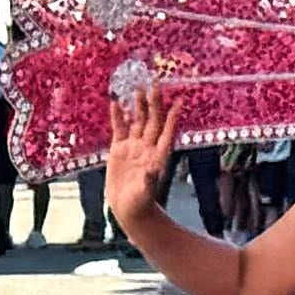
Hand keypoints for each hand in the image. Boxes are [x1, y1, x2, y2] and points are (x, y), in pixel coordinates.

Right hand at [104, 79, 178, 221]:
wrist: (128, 209)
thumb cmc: (140, 203)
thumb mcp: (145, 193)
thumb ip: (149, 180)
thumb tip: (151, 169)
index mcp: (158, 155)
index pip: (167, 131)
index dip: (172, 117)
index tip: (179, 101)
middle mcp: (147, 147)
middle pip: (152, 121)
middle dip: (153, 103)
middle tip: (153, 85)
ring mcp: (133, 147)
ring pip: (136, 121)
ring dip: (137, 106)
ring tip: (137, 89)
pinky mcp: (118, 150)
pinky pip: (118, 129)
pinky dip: (118, 117)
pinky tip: (116, 103)